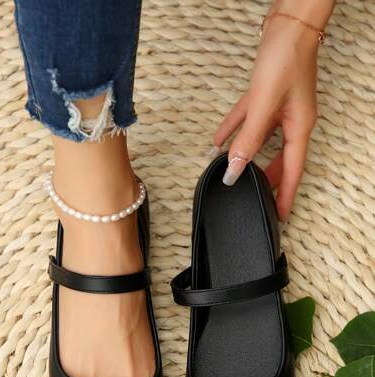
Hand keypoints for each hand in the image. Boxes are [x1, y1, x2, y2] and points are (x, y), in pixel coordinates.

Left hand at [213, 2, 332, 221]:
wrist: (288, 22)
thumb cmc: (286, 58)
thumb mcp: (264, 105)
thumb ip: (248, 140)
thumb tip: (234, 170)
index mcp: (299, 128)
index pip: (292, 171)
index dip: (284, 195)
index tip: (279, 215)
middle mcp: (291, 121)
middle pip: (278, 159)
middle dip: (265, 179)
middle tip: (255, 198)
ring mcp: (279, 109)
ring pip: (262, 142)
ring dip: (246, 156)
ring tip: (234, 174)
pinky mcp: (266, 96)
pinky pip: (248, 121)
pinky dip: (233, 131)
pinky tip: (217, 142)